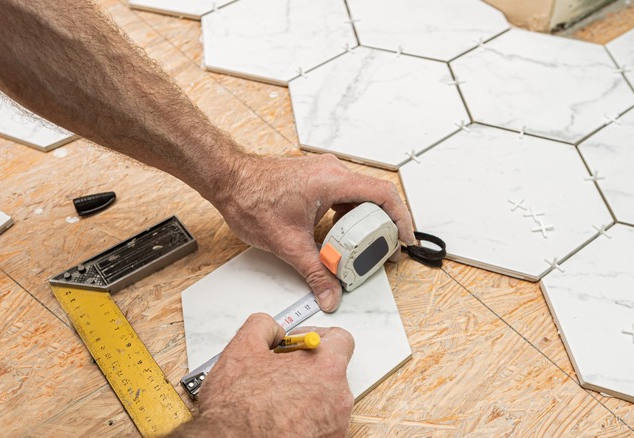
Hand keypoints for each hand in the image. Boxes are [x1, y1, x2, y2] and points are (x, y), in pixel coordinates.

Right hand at [172, 314, 354, 436]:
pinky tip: (277, 418)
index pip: (340, 339)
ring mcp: (335, 425)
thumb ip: (265, 326)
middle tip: (277, 372)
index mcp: (326, 367)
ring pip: (324, 399)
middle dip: (305, 368)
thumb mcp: (242, 348)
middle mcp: (338, 398)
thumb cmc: (237, 410)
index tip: (298, 344)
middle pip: (331, 370)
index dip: (315, 336)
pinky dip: (302, 419)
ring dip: (303, 394)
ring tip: (272, 400)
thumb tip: (273, 329)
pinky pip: (319, 423)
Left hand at [211, 153, 414, 311]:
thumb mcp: (288, 244)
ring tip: (362, 249)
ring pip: (358, 198)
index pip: (383, 196)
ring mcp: (324, 173)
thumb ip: (314, 273)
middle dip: (382, 227)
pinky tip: (338, 237)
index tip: (406, 239)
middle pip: (374, 198)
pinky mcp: (315, 179)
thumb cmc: (251, 198)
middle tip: (384, 252)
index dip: (401, 219)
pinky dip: (348, 217)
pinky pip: (343, 196)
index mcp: (333, 180)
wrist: (227, 180)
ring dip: (364, 223)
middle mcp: (332, 172)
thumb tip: (330, 294)